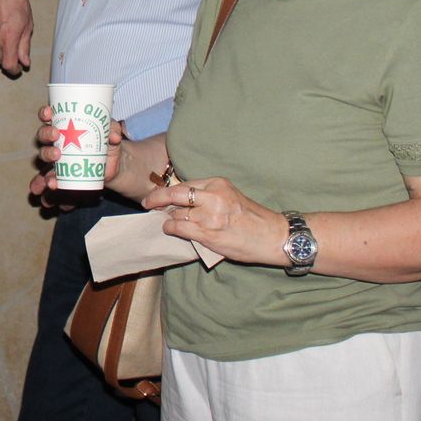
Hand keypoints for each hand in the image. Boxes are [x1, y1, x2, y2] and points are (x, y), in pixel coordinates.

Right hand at [0, 0, 31, 75]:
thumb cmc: (17, 1)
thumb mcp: (27, 24)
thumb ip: (24, 46)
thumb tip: (24, 62)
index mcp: (7, 38)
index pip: (7, 65)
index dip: (14, 70)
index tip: (19, 67)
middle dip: (8, 59)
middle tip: (17, 53)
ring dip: (0, 48)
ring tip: (8, 34)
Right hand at [30, 105, 125, 197]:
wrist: (114, 164)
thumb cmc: (107, 141)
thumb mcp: (111, 131)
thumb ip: (112, 129)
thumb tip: (113, 137)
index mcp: (65, 124)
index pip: (49, 116)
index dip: (45, 113)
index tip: (49, 114)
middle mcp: (57, 140)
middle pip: (43, 134)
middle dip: (46, 133)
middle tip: (56, 135)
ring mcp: (57, 157)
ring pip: (44, 154)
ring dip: (46, 154)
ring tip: (56, 156)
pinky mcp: (61, 173)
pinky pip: (49, 177)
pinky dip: (48, 180)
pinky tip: (52, 183)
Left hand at [145, 177, 277, 265]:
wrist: (272, 236)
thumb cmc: (252, 218)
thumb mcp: (230, 196)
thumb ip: (208, 195)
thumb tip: (181, 200)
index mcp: (218, 184)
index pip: (184, 184)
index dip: (167, 190)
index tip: (158, 194)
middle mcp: (212, 196)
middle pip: (174, 194)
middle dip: (157, 198)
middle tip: (148, 203)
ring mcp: (209, 216)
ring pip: (175, 213)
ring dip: (166, 217)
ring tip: (164, 220)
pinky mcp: (207, 233)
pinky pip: (178, 228)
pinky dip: (170, 228)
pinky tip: (169, 229)